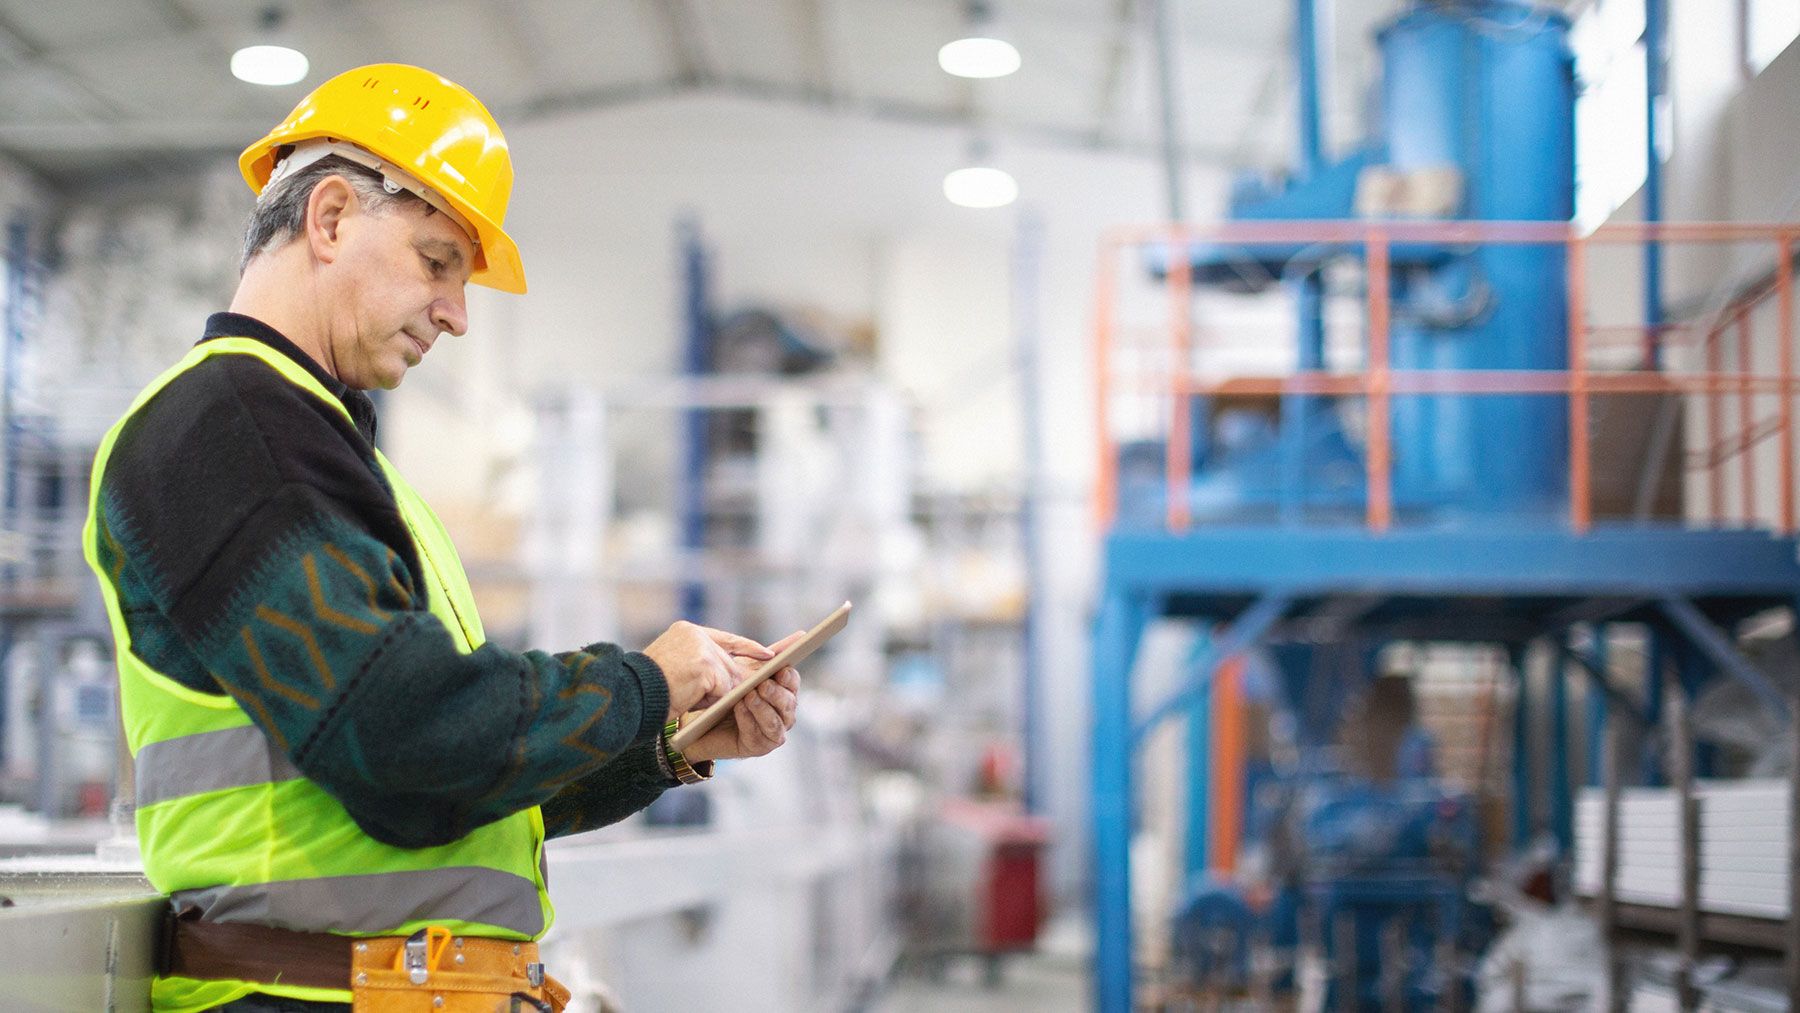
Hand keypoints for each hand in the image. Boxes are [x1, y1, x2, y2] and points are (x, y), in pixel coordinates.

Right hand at [640, 621, 772, 721]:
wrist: (629, 694)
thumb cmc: (647, 688)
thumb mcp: (675, 667)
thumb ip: (702, 664)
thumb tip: (734, 678)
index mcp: (686, 631)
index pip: (726, 639)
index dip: (747, 648)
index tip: (768, 654)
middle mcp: (695, 635)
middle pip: (729, 661)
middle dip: (736, 678)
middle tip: (747, 685)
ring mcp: (701, 649)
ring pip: (726, 678)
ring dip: (713, 694)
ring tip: (687, 696)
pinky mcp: (705, 667)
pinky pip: (721, 689)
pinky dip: (708, 700)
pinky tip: (688, 699)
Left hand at [681, 630, 804, 763]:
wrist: (698, 725)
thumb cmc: (721, 695)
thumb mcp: (740, 672)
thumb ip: (762, 657)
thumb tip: (791, 639)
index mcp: (780, 691)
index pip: (791, 680)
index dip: (788, 674)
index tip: (781, 666)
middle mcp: (782, 712)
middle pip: (789, 700)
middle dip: (777, 692)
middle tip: (762, 682)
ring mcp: (774, 731)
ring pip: (778, 719)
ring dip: (764, 706)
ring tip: (749, 695)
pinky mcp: (760, 746)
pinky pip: (760, 734)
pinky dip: (750, 720)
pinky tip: (740, 708)